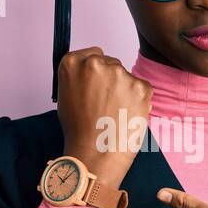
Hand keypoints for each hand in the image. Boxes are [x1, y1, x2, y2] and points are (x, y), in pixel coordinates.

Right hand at [56, 46, 152, 189]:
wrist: (96, 153)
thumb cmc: (79, 130)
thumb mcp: (66, 95)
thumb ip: (78, 76)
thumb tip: (92, 71)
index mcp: (73, 62)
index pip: (92, 54)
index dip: (96, 72)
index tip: (96, 85)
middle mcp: (95, 63)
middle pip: (110, 63)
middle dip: (111, 80)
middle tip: (105, 105)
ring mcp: (120, 73)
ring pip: (126, 76)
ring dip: (124, 90)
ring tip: (114, 114)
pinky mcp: (140, 85)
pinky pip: (142, 88)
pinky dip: (138, 101)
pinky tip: (126, 115)